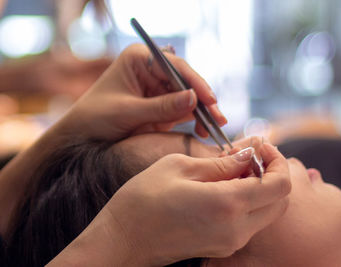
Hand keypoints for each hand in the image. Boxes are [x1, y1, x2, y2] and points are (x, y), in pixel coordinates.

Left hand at [57, 43, 225, 140]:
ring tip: (214, 129)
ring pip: (189, 98)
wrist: (79, 139)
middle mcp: (151, 71)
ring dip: (202, 113)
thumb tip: (195, 99)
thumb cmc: (95, 118)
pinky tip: (203, 131)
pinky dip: (195, 121)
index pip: (174, 66)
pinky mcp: (162, 108)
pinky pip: (184, 112)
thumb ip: (162, 107)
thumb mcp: (128, 112)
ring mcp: (158, 90)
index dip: (195, 82)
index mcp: (139, 60)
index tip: (209, 99)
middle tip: (219, 118)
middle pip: (186, 82)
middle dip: (203, 100)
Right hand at [78, 143, 289, 265]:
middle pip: (280, 201)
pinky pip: (251, 222)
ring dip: (261, 188)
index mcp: (228, 204)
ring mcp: (231, 242)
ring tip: (235, 168)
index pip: (280, 184)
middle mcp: (237, 228)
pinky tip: (226, 186)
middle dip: (273, 173)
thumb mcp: (180, 166)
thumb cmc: (143, 199)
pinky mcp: (223, 246)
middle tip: (251, 155)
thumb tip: (249, 153)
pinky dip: (249, 202)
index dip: (277, 160)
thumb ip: (222, 162)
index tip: (261, 146)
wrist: (123, 239)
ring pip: (268, 213)